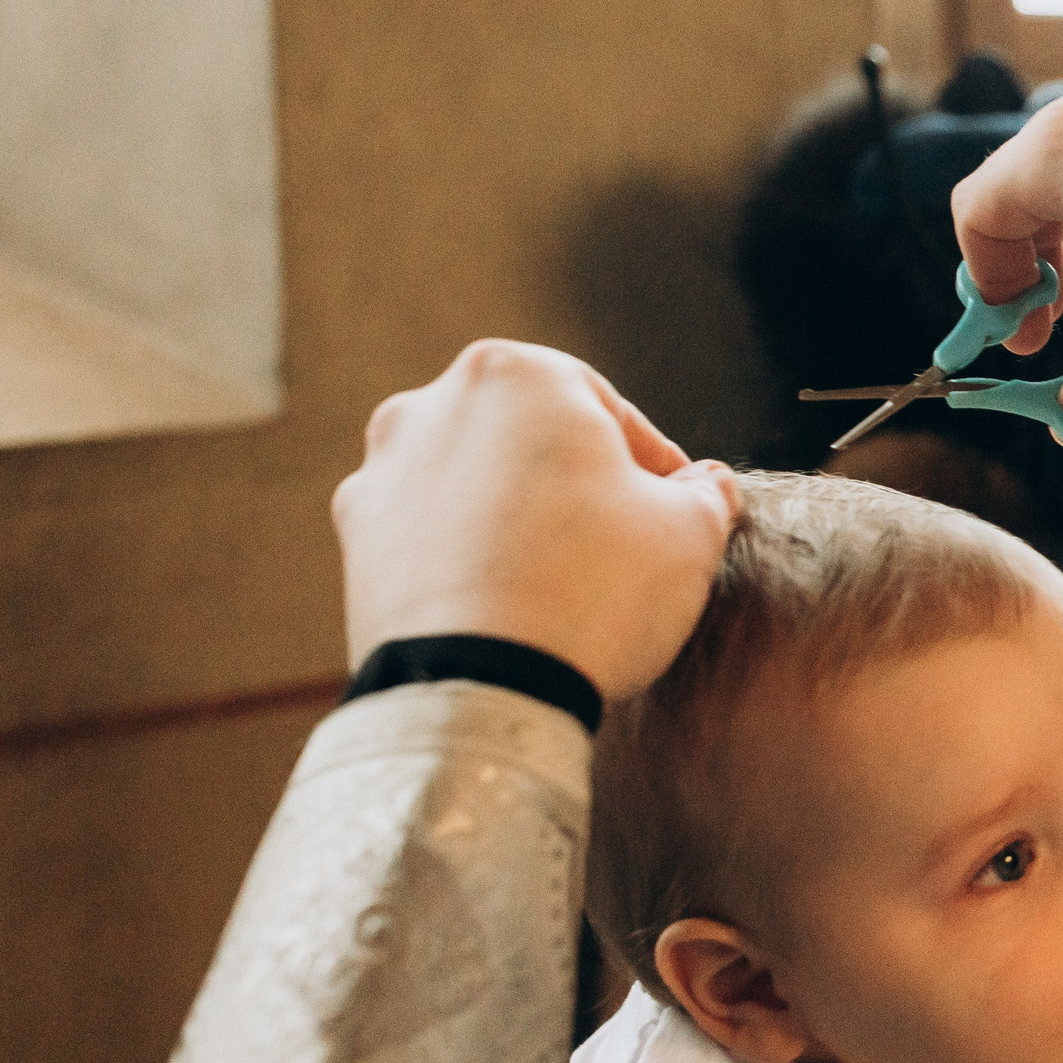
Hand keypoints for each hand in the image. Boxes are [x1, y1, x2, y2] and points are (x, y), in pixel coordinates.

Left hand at [332, 340, 740, 702]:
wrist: (482, 688)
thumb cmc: (594, 590)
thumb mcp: (690, 533)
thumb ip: (705, 493)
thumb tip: (706, 486)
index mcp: (519, 374)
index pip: (610, 411)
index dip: (654, 466)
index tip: (676, 510)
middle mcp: (433, 404)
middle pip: (531, 440)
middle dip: (574, 484)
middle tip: (619, 545)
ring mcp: (383, 473)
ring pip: (476, 485)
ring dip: (515, 519)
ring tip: (557, 581)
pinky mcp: (356, 541)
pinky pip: (430, 537)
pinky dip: (465, 558)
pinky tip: (506, 605)